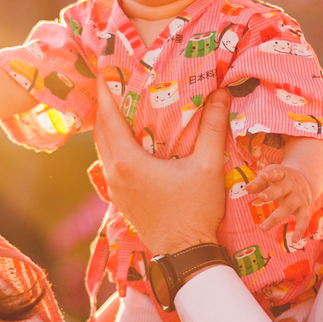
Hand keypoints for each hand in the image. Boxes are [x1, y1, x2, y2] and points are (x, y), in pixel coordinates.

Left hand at [94, 78, 229, 254]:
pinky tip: (128, 137)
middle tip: (113, 78)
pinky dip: (112, 143)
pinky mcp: (119, 197)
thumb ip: (213, 127)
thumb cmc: (196, 211)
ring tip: (119, 102)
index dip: (106, 90)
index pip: (109, 116)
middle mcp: (114, 172)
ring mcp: (114, 187)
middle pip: (100, 129)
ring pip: (102, 146)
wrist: (186, 254)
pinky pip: (109, 161)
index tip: (104, 67)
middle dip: (105, 102)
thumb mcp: (208, 166)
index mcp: (128, 161)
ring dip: (108, 123)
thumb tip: (222, 93)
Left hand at [244, 164, 315, 240]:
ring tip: (262, 228)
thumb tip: (247, 188)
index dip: (270, 174)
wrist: (305, 181)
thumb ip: (259, 183)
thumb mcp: (271, 177)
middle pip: (282, 189)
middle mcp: (292, 185)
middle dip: (272, 193)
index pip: (276, 173)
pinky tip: (294, 241)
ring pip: (289, 206)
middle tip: (261, 198)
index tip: (263, 175)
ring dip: (276, 217)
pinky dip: (300, 230)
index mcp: (282, 174)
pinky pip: (303, 220)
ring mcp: (299, 197)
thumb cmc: (281, 179)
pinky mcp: (304, 208)